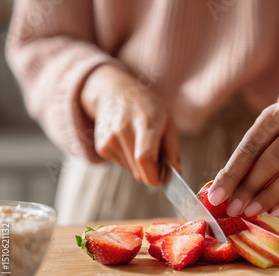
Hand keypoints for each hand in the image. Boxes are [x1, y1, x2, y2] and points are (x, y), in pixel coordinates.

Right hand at [80, 65, 179, 185]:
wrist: (117, 94)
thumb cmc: (149, 108)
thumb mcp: (169, 121)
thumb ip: (173, 149)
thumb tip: (176, 173)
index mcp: (145, 123)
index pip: (145, 158)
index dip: (154, 175)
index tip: (162, 178)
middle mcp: (123, 130)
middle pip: (138, 170)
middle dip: (152, 173)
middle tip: (158, 159)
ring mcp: (109, 138)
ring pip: (131, 171)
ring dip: (141, 167)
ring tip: (142, 145)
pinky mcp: (101, 146)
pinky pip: (122, 166)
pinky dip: (130, 162)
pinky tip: (130, 144)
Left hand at [208, 96, 278, 217]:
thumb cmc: (277, 137)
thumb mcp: (260, 136)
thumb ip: (242, 162)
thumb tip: (221, 193)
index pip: (252, 145)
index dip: (233, 173)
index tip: (217, 197)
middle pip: (274, 159)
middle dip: (250, 188)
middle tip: (234, 208)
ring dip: (271, 197)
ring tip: (251, 211)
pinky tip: (275, 213)